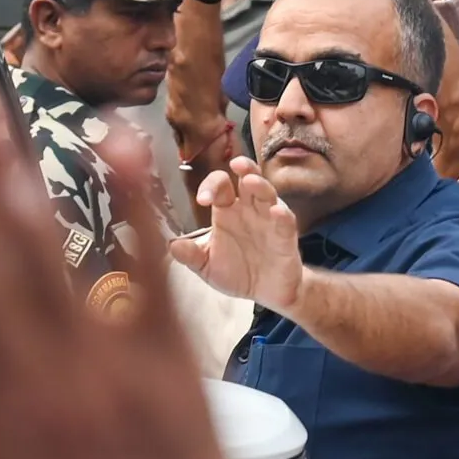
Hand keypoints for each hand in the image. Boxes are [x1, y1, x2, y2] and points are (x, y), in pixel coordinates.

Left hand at [171, 157, 307, 310]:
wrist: (266, 294)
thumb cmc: (237, 273)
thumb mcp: (207, 266)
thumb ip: (191, 256)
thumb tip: (172, 245)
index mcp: (228, 211)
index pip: (220, 186)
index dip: (211, 186)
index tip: (202, 200)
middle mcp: (250, 209)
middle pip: (248, 179)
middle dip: (244, 168)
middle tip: (236, 164)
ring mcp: (269, 220)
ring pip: (268, 194)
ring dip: (261, 185)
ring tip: (251, 181)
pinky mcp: (286, 237)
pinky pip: (286, 221)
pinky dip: (282, 215)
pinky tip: (276, 211)